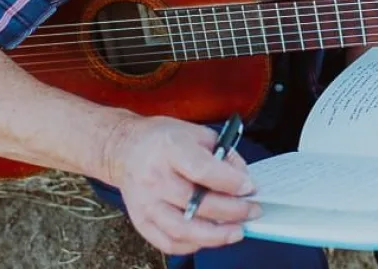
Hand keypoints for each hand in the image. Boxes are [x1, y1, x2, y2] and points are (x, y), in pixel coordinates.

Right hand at [106, 115, 259, 254]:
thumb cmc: (163, 139)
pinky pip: (168, 243)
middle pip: (197, 204)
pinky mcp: (141, 221)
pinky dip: (193, 245)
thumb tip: (243, 179)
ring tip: (236, 232)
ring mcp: (146, 203)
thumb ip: (223, 154)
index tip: (249, 188)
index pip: (202, 170)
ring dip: (215, 235)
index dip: (230, 182)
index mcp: (170, 149)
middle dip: (232, 211)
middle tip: (252, 211)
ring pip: (183, 230)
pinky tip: (209, 238)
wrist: (126, 149)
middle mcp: (155, 178)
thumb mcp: (198, 133)